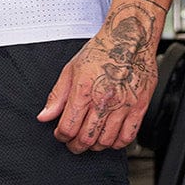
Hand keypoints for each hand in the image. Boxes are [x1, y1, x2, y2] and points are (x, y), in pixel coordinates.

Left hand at [37, 33, 157, 153]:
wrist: (130, 38)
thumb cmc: (102, 51)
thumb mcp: (72, 69)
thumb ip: (57, 96)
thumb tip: (45, 115)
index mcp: (84, 91)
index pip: (68, 128)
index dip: (61, 136)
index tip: (61, 134)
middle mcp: (104, 100)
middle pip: (86, 139)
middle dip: (75, 145)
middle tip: (73, 142)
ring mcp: (123, 105)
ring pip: (106, 141)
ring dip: (95, 146)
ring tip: (91, 139)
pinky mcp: (139, 107)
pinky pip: (128, 136)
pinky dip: (116, 143)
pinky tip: (110, 137)